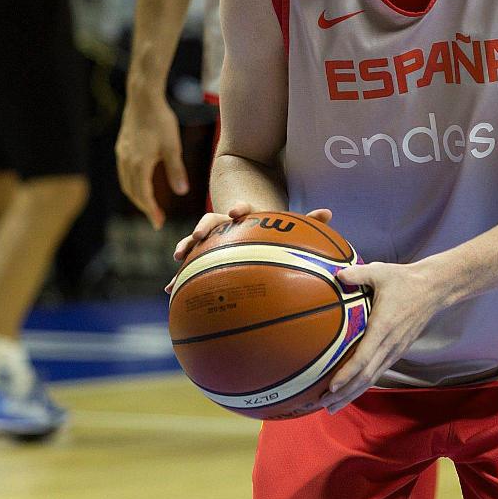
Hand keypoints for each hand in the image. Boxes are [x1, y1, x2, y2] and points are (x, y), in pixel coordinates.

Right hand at [117, 88, 187, 229]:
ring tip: (148, 204)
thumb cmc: (161, 121)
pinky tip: (140, 182)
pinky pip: (123, 172)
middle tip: (155, 218)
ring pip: (126, 183)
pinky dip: (131, 183)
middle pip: (132, 192)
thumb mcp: (172, 146)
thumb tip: (182, 192)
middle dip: (144, 207)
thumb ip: (176, 170)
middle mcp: (127, 162)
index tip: (158, 223)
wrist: (143, 99)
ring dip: (136, 196)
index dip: (151, 211)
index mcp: (139, 165)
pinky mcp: (121, 147)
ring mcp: (122, 154)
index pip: (144, 195)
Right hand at [171, 202, 333, 263]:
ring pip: (195, 242)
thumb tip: (328, 213)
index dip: (238, 208)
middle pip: (210, 221)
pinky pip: (190, 266)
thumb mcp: (286, 225)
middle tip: (199, 236)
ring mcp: (211, 240)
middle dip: (203, 227)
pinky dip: (180, 276)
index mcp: (244, 216)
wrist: (249, 224)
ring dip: (186, 247)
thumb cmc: (271, 229)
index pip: (240, 209)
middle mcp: (224, 224)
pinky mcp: (204, 256)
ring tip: (178, 258)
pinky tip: (170, 290)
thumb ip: (306, 221)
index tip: (236, 211)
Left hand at [313, 259, 449, 413]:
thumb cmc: (404, 279)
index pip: (363, 358)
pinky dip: (363, 384)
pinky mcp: (398, 350)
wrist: (434, 289)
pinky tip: (351, 391)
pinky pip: (378, 372)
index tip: (330, 387)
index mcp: (383, 327)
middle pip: (365, 376)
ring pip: (372, 378)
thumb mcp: (380, 272)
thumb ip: (357, 274)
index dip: (346, 375)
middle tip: (323, 405)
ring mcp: (395, 350)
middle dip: (344, 393)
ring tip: (333, 407)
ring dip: (352, 394)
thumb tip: (336, 275)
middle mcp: (390, 344)